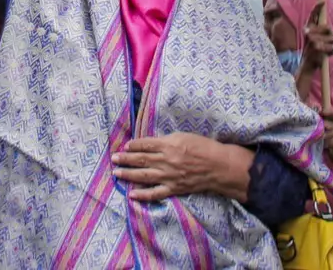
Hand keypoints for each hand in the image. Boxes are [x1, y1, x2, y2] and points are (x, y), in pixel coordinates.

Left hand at [112, 133, 250, 202]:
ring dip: (128, 174)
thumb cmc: (204, 147)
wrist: (219, 167)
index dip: (134, 145)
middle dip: (125, 159)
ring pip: (144, 175)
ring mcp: (169, 176)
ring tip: (116, 173)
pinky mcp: (174, 188)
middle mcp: (166, 160)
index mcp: (169, 144)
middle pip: (141, 159)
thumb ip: (166, 140)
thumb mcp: (184, 136)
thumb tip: (151, 144)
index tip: (125, 146)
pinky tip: (132, 194)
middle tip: (113, 158)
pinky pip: (155, 193)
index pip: (145, 144)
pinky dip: (143, 194)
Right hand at [303, 5, 332, 64]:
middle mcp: (308, 32)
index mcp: (308, 28)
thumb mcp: (315, 39)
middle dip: (330, 36)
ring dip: (331, 46)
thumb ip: (321, 31)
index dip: (317, 8)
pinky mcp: (316, 47)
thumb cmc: (314, 50)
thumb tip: (329, 27)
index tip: (322, 2)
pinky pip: (332, 48)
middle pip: (328, 28)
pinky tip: (324, 55)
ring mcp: (312, 39)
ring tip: (323, 50)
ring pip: (332, 39)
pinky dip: (331, 52)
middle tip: (325, 43)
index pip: (312, 16)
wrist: (307, 64)